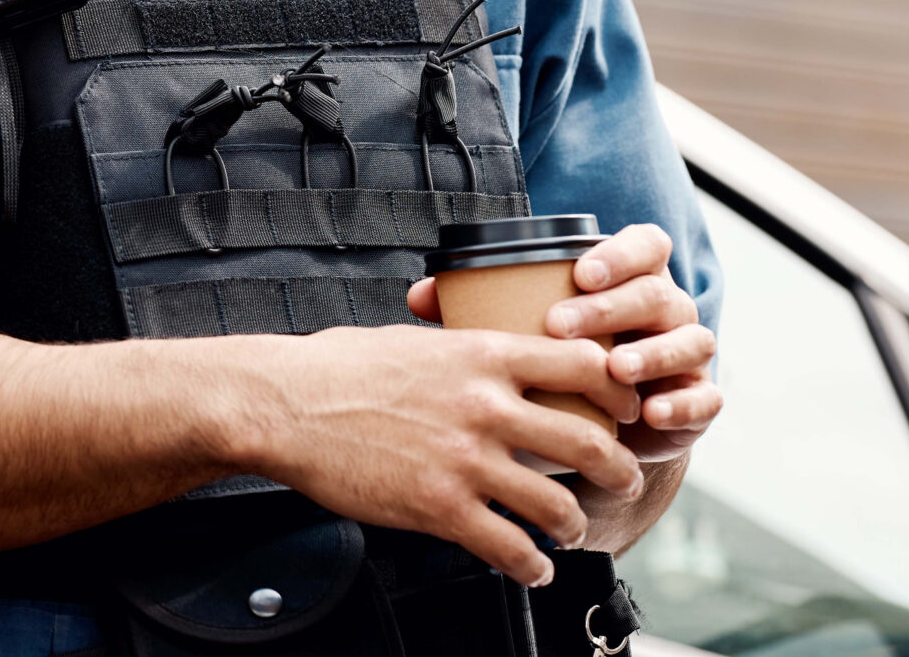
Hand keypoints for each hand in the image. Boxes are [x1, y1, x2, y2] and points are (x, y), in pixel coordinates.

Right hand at [242, 325, 642, 587]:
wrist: (282, 405)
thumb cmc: (334, 369)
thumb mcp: (410, 340)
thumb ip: (460, 352)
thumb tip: (487, 361)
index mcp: (481, 356)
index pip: (584, 367)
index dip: (619, 392)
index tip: (626, 410)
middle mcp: (485, 406)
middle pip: (590, 443)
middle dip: (620, 470)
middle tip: (623, 480)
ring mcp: (465, 460)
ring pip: (557, 506)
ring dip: (574, 526)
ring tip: (570, 531)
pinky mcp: (440, 507)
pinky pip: (511, 549)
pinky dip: (532, 566)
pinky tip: (530, 567)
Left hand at [406, 221, 719, 463]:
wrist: (596, 416)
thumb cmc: (554, 352)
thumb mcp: (523, 322)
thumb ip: (477, 303)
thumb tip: (419, 296)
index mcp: (630, 274)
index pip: (646, 245)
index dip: (621, 254)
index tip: (579, 272)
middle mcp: (666, 306)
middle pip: (658, 293)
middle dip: (612, 307)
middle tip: (561, 325)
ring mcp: (687, 352)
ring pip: (691, 340)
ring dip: (654, 353)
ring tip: (613, 368)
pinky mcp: (696, 398)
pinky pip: (705, 397)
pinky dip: (683, 404)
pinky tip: (651, 413)